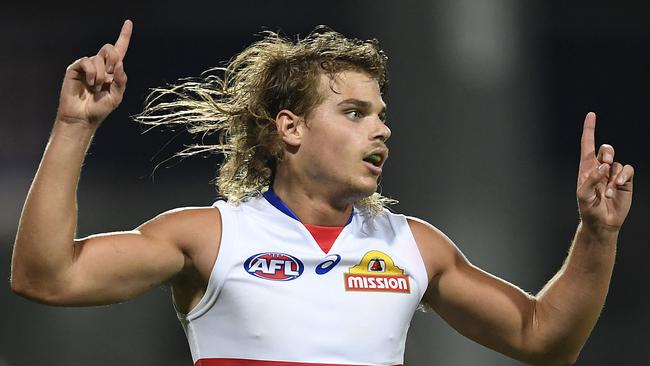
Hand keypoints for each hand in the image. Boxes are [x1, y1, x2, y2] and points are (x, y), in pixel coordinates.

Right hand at [57, 20, 132, 126]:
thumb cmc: (99, 109)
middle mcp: (101, 65)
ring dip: (100, 76)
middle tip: (110, 74)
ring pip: (99, 59)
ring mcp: (88, 66)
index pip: (119, 50)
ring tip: (96, 88)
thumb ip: (121, 81)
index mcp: (112, 71)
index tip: (129, 23)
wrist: (83, 118)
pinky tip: (89, 84)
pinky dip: (91, 73)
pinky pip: (87, 62)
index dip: (124, 36)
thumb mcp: (116, 97)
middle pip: (110, 49)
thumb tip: (120, 64)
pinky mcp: (76, 68)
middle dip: (113, 59)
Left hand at [577, 112, 633, 232]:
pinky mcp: (625, 181)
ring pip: (618, 163)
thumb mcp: (584, 195)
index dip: (589, 130)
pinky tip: (618, 188)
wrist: (602, 222)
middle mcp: (600, 169)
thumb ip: (591, 180)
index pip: (587, 145)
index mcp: (586, 169)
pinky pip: (627, 170)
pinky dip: (623, 177)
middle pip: (606, 149)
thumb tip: (603, 166)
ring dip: (614, 177)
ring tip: (609, 192)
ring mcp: (613, 174)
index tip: (591, 115)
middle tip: (606, 163)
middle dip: (607, 152)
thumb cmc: (588, 209)